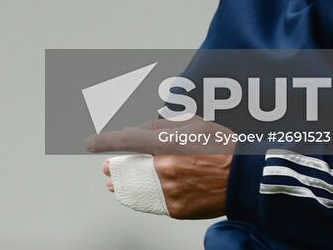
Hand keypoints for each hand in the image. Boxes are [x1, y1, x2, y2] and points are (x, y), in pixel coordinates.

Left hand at [87, 117, 235, 219]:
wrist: (242, 177)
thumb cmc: (220, 145)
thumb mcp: (193, 123)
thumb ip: (161, 127)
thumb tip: (138, 132)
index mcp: (168, 144)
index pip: (127, 141)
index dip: (105, 142)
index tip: (90, 143)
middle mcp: (165, 169)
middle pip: (127, 170)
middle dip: (113, 168)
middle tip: (106, 168)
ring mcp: (169, 192)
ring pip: (135, 190)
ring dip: (121, 186)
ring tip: (114, 183)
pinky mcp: (175, 209)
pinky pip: (150, 203)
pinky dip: (139, 198)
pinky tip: (134, 195)